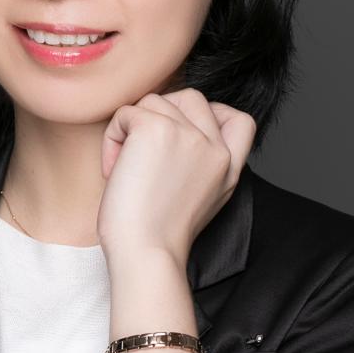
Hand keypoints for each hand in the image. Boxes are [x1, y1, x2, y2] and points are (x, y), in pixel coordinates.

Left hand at [96, 88, 255, 263]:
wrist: (145, 254)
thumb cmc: (157, 236)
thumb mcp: (199, 199)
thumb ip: (201, 164)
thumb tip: (178, 130)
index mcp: (228, 168)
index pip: (240, 120)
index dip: (212, 115)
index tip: (183, 138)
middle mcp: (214, 147)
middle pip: (191, 98)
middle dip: (161, 116)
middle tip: (143, 155)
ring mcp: (188, 134)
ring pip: (153, 102)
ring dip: (130, 130)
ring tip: (126, 169)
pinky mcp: (156, 129)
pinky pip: (126, 113)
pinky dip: (112, 137)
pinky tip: (115, 169)